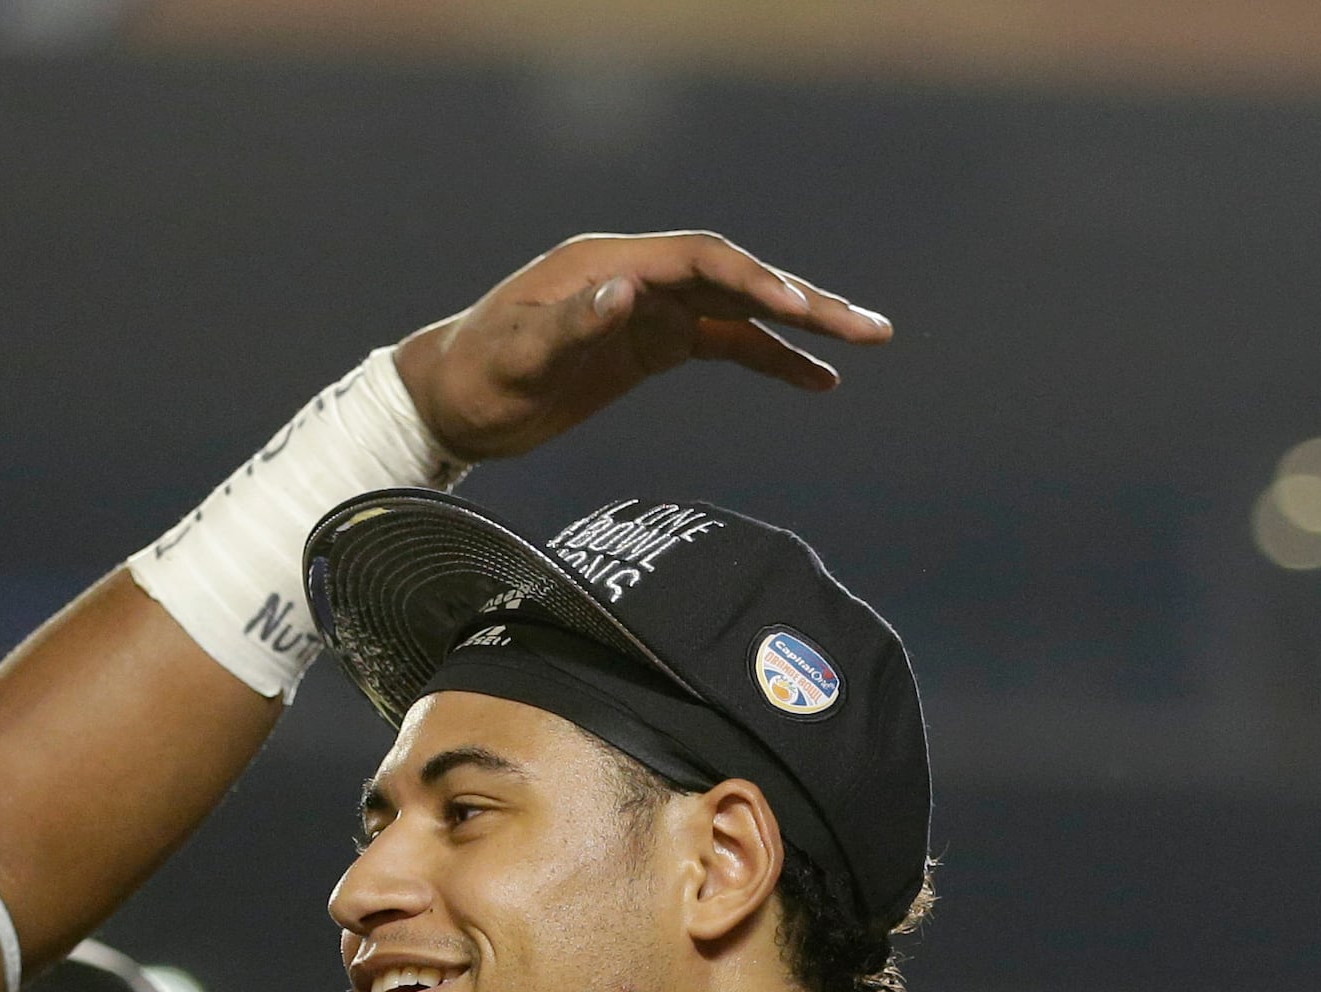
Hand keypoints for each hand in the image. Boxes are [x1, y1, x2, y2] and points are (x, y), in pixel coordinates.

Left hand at [391, 229, 893, 462]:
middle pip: (737, 277)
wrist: (450, 401)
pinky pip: (725, 345)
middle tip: (869, 328)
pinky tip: (816, 381)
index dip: (755, 281)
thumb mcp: (516, 355)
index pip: (701, 260)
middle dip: (806, 300)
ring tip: (868, 341)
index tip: (802, 310)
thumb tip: (626, 293)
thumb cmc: (477, 375)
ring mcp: (650, 309)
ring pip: (741, 308)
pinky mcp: (652, 344)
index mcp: (608, 264)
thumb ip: (572, 324)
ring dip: (804, 324)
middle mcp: (639, 276)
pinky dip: (770, 358)